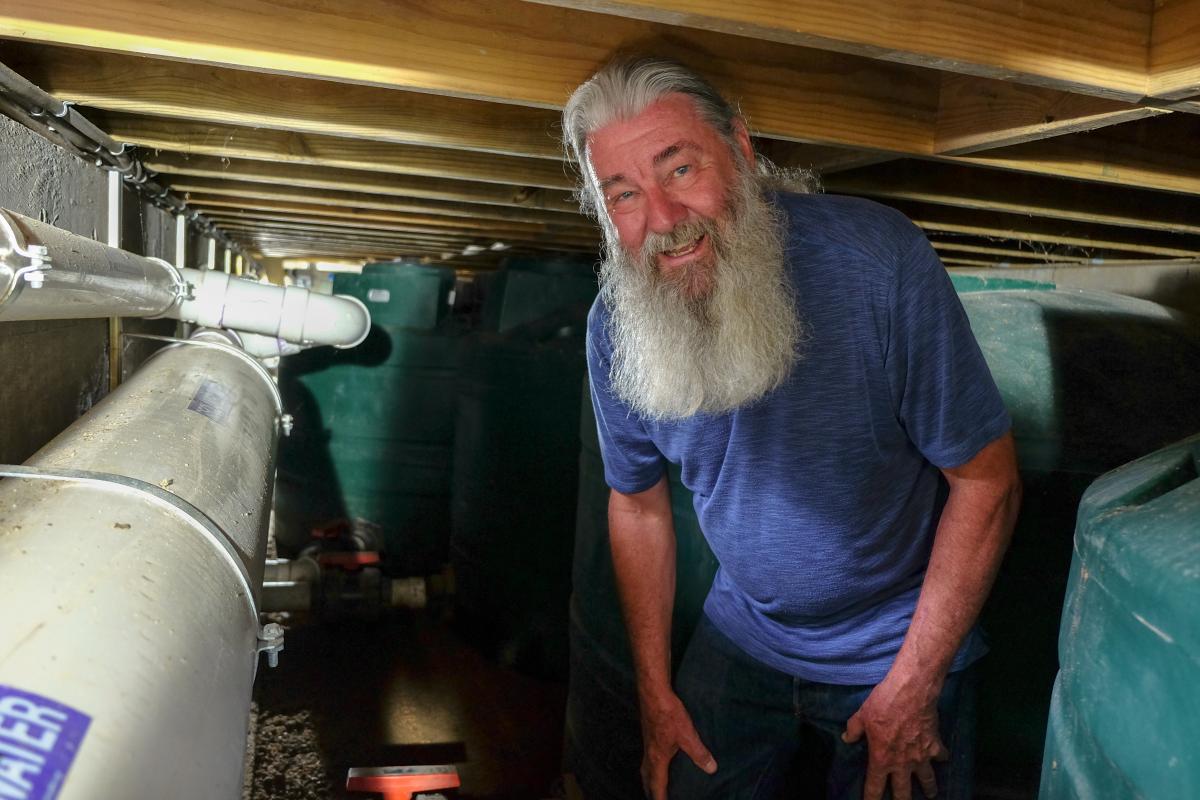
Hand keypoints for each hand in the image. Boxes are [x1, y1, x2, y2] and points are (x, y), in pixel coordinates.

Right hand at [639, 690, 716, 799]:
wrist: (653, 692)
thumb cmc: (668, 714)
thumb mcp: (688, 735)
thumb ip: (699, 753)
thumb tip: (711, 768)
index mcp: (657, 758)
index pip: (657, 784)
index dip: (660, 797)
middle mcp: (649, 752)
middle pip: (647, 777)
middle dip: (650, 789)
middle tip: (654, 797)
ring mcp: (647, 741)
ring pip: (645, 765)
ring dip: (649, 777)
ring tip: (653, 781)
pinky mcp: (648, 731)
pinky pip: (647, 754)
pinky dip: (651, 763)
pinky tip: (658, 756)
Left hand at [842, 672, 948, 799]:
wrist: (911, 692)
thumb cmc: (884, 702)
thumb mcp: (862, 715)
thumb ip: (854, 729)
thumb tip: (847, 738)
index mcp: (881, 758)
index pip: (875, 787)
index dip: (872, 799)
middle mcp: (902, 763)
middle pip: (903, 792)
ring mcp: (921, 757)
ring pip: (927, 780)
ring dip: (929, 788)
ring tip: (931, 793)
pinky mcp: (936, 746)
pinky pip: (941, 757)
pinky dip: (942, 758)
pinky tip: (942, 757)